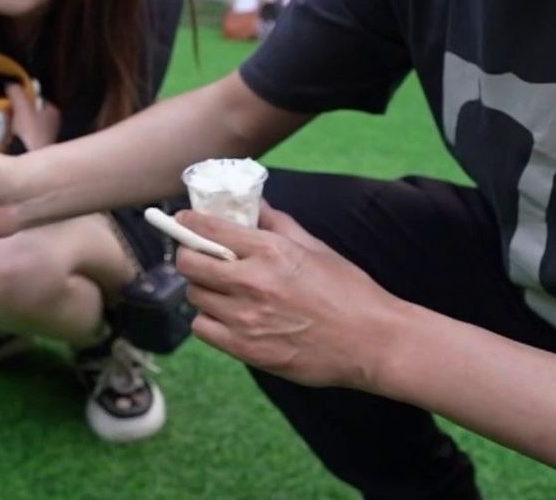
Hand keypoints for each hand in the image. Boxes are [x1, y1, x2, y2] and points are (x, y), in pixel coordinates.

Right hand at [6, 83, 58, 150]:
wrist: (28, 157)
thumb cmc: (30, 132)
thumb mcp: (22, 105)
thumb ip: (17, 91)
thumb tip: (11, 85)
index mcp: (52, 111)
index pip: (38, 98)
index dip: (25, 96)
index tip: (14, 96)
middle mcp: (51, 125)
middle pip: (30, 112)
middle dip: (17, 111)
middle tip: (6, 110)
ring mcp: (43, 138)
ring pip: (25, 125)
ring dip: (13, 123)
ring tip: (4, 124)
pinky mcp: (34, 149)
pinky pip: (21, 137)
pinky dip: (13, 135)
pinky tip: (6, 136)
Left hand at [172, 202, 411, 390]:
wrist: (373, 342)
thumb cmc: (349, 292)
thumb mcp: (315, 247)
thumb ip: (277, 223)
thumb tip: (254, 204)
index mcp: (269, 251)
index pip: (206, 229)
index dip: (187, 223)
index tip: (183, 221)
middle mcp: (251, 282)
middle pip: (188, 263)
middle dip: (190, 256)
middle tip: (201, 258)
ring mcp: (246, 319)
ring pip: (194, 296)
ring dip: (203, 289)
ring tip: (222, 290)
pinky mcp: (246, 350)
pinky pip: (202, 329)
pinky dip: (209, 321)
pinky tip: (228, 317)